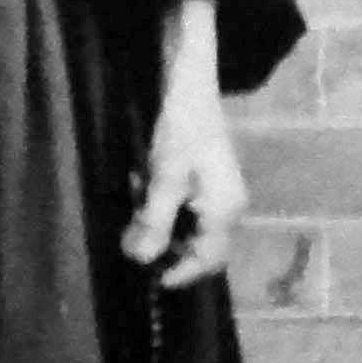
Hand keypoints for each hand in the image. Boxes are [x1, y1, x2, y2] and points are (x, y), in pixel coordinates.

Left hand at [123, 0, 244, 289]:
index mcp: (225, 208)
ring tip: (137, 194)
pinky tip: (143, 182)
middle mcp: (228, 205)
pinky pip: (182, 208)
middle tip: (133, 228)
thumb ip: (154, 221)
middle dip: (163, 243)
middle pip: (197, 246)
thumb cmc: (181, 127)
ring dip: (157, 222)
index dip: (180, 274)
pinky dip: (159, 204)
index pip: (208, 260)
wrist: (189, 82)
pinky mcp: (204, 180)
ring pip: (186, 227)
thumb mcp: (163, 176)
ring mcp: (218, 193)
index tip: (151, 280)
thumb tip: (142, 260)